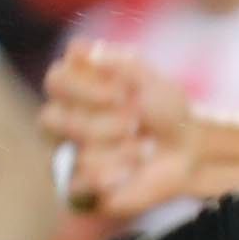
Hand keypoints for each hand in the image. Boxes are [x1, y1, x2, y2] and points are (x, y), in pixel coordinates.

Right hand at [42, 42, 203, 217]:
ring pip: (76, 153)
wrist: (187, 149)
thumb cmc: (163, 109)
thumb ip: (118, 62)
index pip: (55, 80)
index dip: (86, 88)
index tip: (124, 92)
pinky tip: (131, 171)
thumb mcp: (149, 78)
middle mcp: (61, 119)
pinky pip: (78, 184)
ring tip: (146, 147)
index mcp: (72, 87)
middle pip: (51, 119)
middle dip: (104, 122)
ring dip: (122, 149)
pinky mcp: (77, 188)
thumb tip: (82, 52)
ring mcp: (66, 154)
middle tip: (137, 121)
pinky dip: (113, 174)